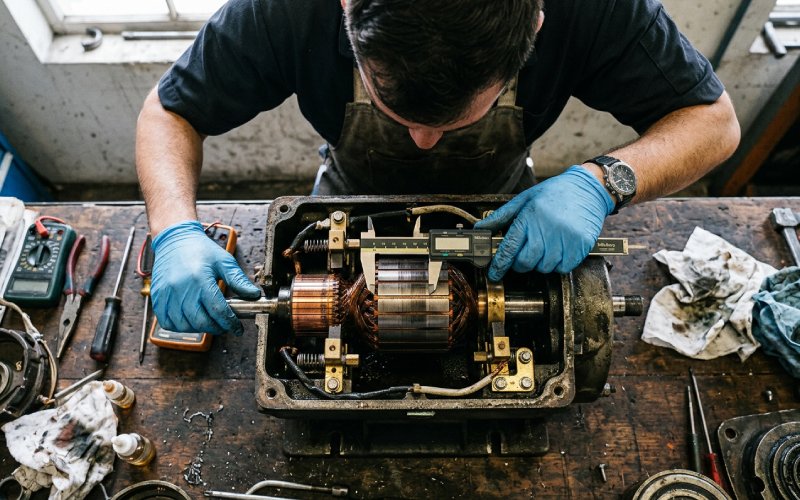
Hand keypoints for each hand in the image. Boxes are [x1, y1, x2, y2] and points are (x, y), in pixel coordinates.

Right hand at [151, 221, 260, 335]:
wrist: (175, 240)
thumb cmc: (200, 250)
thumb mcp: (224, 261)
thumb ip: (238, 280)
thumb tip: (254, 295)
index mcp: (200, 279)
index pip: (218, 310)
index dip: (230, 323)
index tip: (238, 328)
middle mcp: (181, 288)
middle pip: (201, 322)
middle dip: (217, 328)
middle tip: (225, 325)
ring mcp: (167, 294)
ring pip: (185, 325)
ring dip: (200, 328)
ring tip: (209, 321)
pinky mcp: (157, 298)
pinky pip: (168, 322)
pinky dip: (181, 326)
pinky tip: (191, 319)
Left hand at [474, 166, 614, 279]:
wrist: (588, 188)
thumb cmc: (555, 193)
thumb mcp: (524, 199)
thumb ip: (501, 216)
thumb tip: (481, 228)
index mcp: (530, 216)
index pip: (509, 248)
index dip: (499, 265)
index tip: (494, 273)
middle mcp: (547, 228)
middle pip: (526, 262)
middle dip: (520, 263)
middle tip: (523, 255)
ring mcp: (565, 238)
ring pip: (544, 267)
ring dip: (540, 263)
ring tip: (544, 247)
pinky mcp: (580, 245)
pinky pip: (563, 267)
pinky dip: (557, 264)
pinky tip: (558, 250)